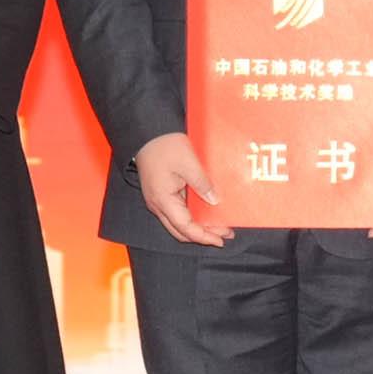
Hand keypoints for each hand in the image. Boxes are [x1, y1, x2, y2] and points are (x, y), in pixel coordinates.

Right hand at [131, 129, 232, 245]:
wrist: (147, 133)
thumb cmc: (165, 145)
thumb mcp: (188, 162)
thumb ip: (202, 183)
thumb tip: (214, 201)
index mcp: (163, 200)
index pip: (185, 228)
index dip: (203, 236)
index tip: (220, 240)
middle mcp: (158, 205)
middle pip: (181, 231)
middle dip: (203, 236)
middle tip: (225, 235)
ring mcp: (159, 200)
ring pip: (179, 223)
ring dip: (199, 227)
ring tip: (219, 226)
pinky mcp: (162, 194)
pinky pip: (178, 212)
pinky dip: (193, 217)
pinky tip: (206, 212)